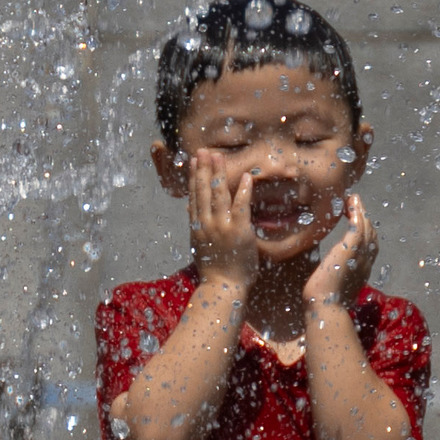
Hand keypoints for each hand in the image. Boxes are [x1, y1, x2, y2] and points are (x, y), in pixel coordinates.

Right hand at [181, 146, 268, 287]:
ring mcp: (221, 226)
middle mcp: (206, 224)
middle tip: (203, 150)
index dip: (193, 177)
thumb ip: (200, 232)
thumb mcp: (201, 249)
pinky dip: (243, 191)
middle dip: (203, 168)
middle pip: (203, 191)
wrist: (222, 288)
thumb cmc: (215, 273)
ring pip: (218, 194)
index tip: (193, 162)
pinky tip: (246, 178)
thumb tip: (196, 219)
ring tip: (219, 156)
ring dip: (218, 173)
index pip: (194, 197)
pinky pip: (241, 206)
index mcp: (197, 228)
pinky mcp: (238, 231)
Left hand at [302, 193, 375, 309]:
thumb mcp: (331, 290)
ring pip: (366, 228)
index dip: (364, 235)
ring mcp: (360, 255)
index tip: (356, 225)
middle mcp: (365, 262)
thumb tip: (323, 282)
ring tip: (353, 199)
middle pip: (371, 236)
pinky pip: (358, 225)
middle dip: (365, 219)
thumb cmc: (323, 304)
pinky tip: (351, 202)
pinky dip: (356, 212)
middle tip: (355, 206)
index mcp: (361, 272)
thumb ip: (331, 281)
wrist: (325, 308)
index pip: (368, 249)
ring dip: (360, 212)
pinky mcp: (350, 248)